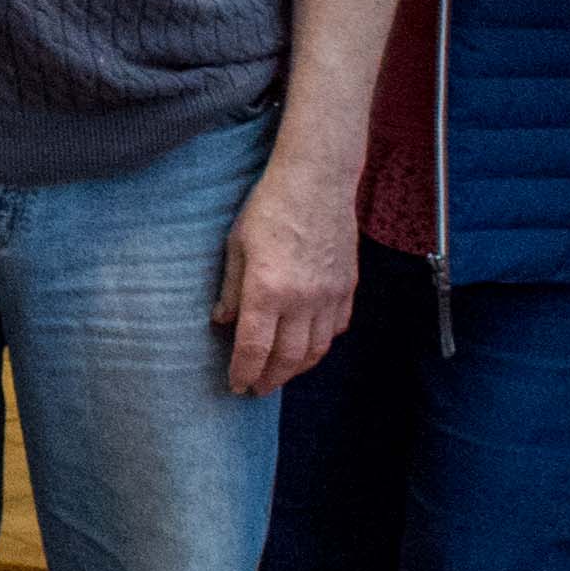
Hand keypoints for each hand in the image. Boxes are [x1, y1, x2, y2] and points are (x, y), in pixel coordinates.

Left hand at [213, 164, 361, 395]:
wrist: (317, 181)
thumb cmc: (270, 207)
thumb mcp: (236, 245)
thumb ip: (231, 288)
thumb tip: (223, 321)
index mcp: (267, 290)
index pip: (254, 348)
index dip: (243, 373)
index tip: (236, 386)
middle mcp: (301, 300)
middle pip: (287, 358)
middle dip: (270, 379)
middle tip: (257, 389)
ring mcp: (329, 296)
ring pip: (316, 350)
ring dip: (297, 369)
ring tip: (281, 374)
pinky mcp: (347, 287)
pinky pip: (337, 328)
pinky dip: (322, 344)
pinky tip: (309, 346)